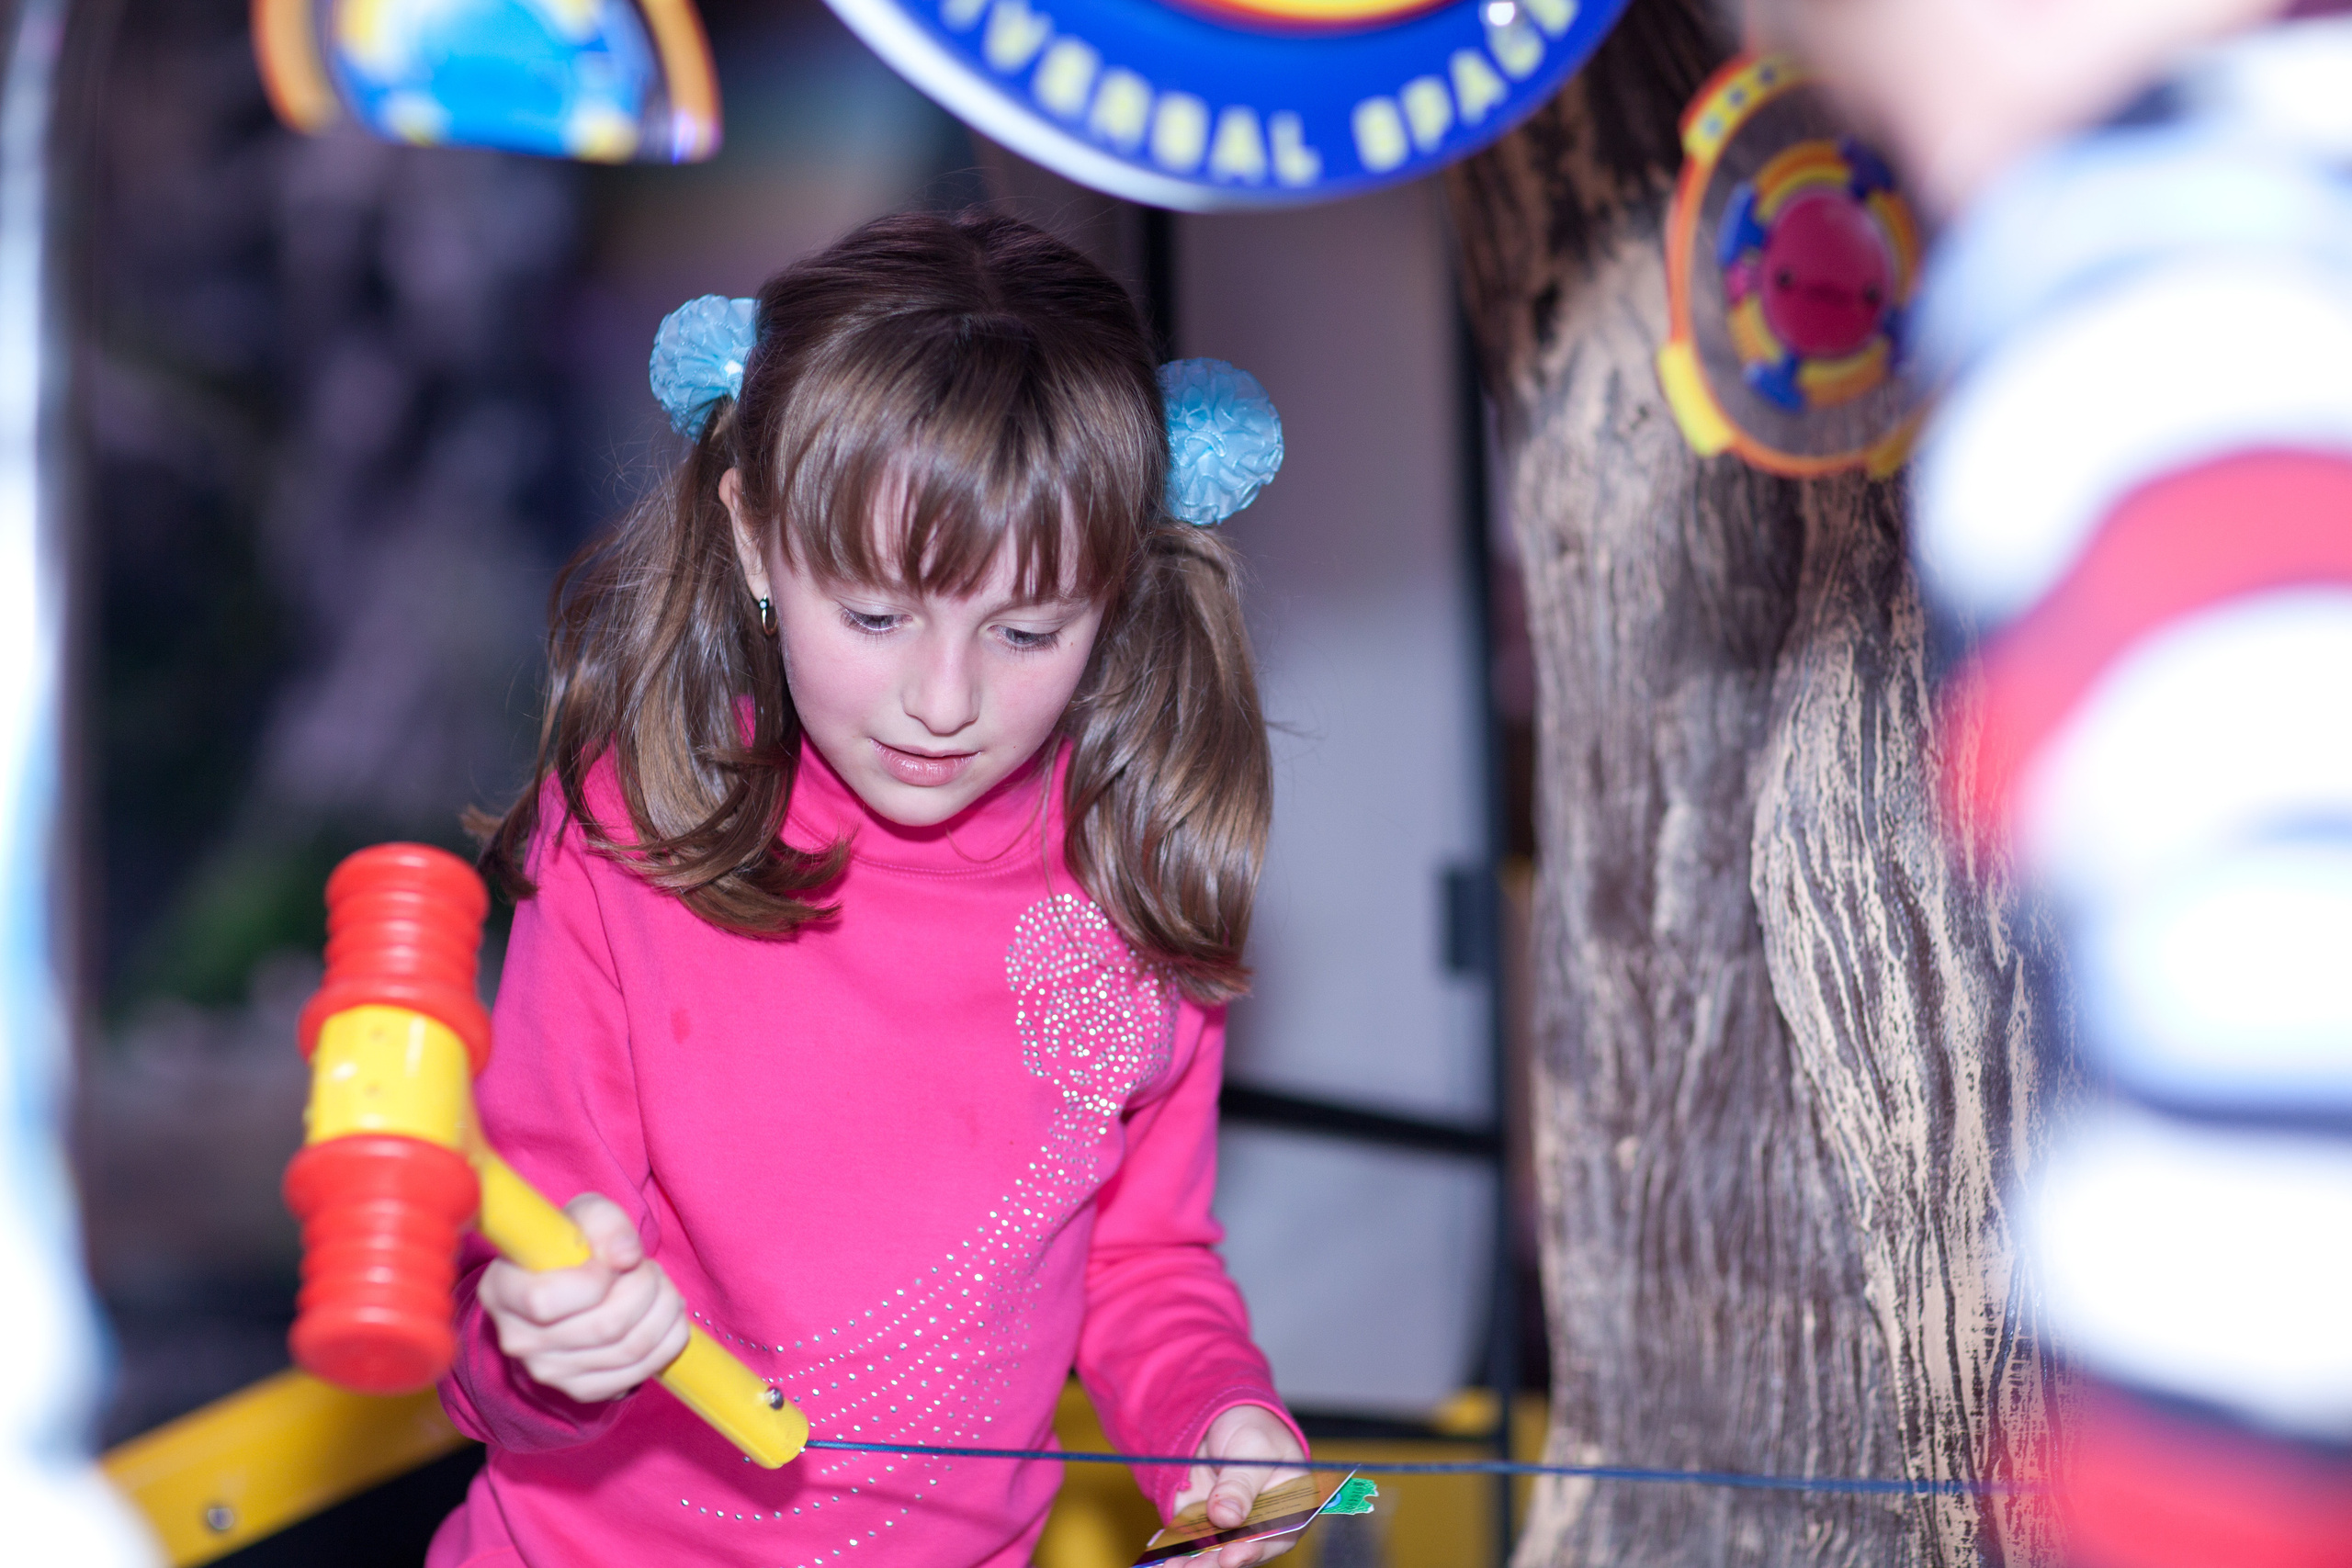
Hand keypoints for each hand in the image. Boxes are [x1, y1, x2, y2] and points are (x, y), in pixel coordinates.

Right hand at [475, 1193, 689, 1402]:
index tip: (617, 1259)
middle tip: (649, 1268)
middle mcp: (518, 1340)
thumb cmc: (572, 1243)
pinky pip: (640, 1372)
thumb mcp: (584, 1215)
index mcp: (502, 1291)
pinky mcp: (581, 1389)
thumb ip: (605, 1223)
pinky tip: (666, 1314)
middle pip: (604, 1326)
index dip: (597, 1278)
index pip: (546, 1301)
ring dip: (663, 1311)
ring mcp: (549, 1372)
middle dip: (646, 1288)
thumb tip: (626, 1256)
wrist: (569, 1283)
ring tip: (661, 1286)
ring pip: (629, 1349)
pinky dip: (668, 1341)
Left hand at [1170, 1404, 1309, 1566]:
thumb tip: (1227, 1517)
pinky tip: (1157, 1555)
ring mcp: (1228, 1527)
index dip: (1254, 1550)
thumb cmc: (1253, 1430)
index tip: (1231, 1556)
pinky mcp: (1201, 1523)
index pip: (1277, 1536)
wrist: (1222, 1419)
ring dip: (1191, 1563)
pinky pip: (1186, 1540)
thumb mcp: (1253, 1447)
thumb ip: (1240, 1483)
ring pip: (1211, 1553)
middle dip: (1214, 1562)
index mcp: (1288, 1509)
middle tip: (1192, 1567)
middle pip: (1240, 1551)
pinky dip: (1172, 1548)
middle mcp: (1259, 1526)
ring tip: (1171, 1566)